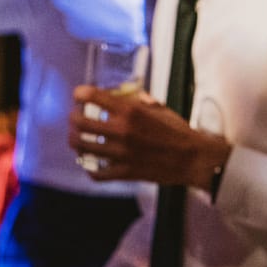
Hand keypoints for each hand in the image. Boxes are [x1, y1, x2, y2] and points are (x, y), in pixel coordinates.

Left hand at [69, 86, 231, 187]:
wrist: (194, 159)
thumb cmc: (180, 133)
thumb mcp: (161, 109)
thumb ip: (140, 101)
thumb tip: (126, 95)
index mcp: (131, 111)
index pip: (92, 96)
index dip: (80, 94)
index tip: (80, 96)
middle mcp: (122, 131)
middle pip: (79, 122)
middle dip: (73, 117)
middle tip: (76, 118)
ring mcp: (120, 153)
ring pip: (81, 147)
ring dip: (76, 141)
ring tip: (78, 139)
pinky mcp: (124, 172)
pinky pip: (96, 172)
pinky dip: (90, 168)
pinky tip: (93, 163)